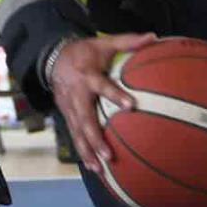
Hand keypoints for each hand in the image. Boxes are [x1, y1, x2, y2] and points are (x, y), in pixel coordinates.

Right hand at [50, 33, 155, 173]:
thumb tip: (153, 37)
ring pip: (77, 132)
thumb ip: (129, 41)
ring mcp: (69, 107)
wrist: (53, 57)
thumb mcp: (105, 42)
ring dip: (88, 151)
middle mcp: (76, 94)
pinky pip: (74, 136)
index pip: (102, 86)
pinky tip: (93, 167)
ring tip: (99, 169)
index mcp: (87, 75)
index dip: (115, 95)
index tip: (131, 106)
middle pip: (84, 119)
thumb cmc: (85, 52)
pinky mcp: (66, 116)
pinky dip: (82, 152)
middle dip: (95, 138)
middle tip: (109, 155)